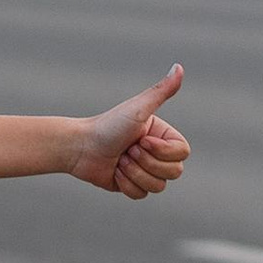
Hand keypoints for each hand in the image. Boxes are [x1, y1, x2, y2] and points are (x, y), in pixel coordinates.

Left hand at [66, 66, 186, 198]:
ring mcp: (146, 170)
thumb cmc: (108, 125)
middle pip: (174, 172)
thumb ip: (162, 90)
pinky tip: (114, 172)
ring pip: (158, 186)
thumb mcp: (138, 108)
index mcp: (163, 135)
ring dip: (134, 173)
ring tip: (119, 160)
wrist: (80, 147)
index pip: (182, 153)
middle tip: (127, 149)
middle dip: (146, 162)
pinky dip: (126, 185)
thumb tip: (179, 67)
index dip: (162, 151)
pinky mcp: (132, 185)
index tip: (141, 139)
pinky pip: (141, 195)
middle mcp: (157, 153)